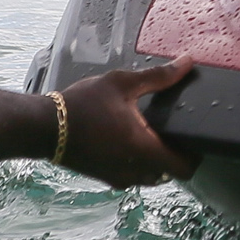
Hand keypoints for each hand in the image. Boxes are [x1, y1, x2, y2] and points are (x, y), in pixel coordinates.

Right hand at [57, 58, 198, 187]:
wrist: (42, 127)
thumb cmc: (80, 105)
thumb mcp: (122, 84)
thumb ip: (159, 76)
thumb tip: (186, 63)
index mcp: (143, 150)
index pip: (184, 169)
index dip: (196, 156)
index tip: (198, 140)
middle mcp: (132, 171)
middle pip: (168, 174)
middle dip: (176, 156)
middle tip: (177, 133)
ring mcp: (116, 177)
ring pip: (149, 176)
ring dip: (156, 161)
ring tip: (155, 135)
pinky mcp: (103, 177)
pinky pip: (131, 176)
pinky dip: (137, 163)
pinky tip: (132, 141)